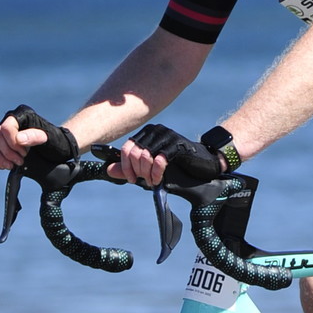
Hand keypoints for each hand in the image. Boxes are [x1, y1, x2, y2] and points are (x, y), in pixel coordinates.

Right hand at [0, 106, 77, 174]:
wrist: (56, 146)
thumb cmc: (54, 139)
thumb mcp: (48, 138)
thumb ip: (34, 136)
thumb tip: (18, 139)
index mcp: (22, 115)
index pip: (7, 128)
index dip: (12, 143)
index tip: (24, 153)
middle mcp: (10, 121)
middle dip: (8, 153)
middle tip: (21, 161)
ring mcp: (3, 131)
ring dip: (0, 158)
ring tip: (12, 165)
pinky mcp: (0, 142)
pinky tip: (5, 165)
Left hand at [110, 121, 228, 187]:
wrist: (203, 164)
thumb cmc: (177, 166)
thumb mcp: (150, 168)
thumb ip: (130, 168)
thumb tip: (108, 170)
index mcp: (147, 133)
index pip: (126, 148)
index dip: (125, 166)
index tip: (132, 179)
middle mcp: (156, 130)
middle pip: (134, 152)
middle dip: (136, 171)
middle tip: (144, 181)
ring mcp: (167, 135)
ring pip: (145, 156)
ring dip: (147, 173)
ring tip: (153, 181)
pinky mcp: (177, 144)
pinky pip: (160, 159)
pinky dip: (156, 172)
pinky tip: (159, 179)